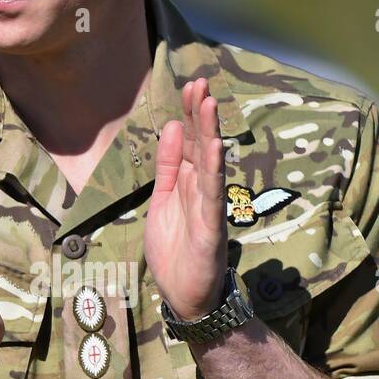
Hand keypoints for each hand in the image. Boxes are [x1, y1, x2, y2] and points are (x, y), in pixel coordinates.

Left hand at [145, 78, 227, 319]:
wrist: (184, 296)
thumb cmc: (174, 251)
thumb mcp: (161, 201)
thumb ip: (168, 168)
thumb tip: (172, 129)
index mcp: (187, 183)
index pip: (190, 142)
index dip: (189, 115)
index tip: (189, 86)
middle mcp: (202, 189)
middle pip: (202, 145)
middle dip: (200, 114)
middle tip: (200, 82)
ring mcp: (209, 206)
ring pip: (210, 163)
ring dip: (210, 132)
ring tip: (209, 103)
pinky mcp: (212, 225)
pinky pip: (214, 193)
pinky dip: (215, 169)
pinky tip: (217, 146)